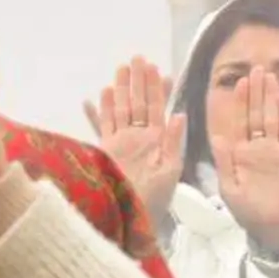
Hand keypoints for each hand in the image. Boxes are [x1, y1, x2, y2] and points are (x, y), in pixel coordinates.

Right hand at [85, 57, 184, 216]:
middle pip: (139, 103)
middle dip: (139, 81)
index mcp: (159, 141)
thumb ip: (174, 142)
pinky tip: (99, 95)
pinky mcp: (106, 151)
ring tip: (121, 68)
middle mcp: (140, 139)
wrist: (132, 219)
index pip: (159, 109)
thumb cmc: (154, 200)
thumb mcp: (171, 171)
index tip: (160, 69)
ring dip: (121, 89)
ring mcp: (122, 143)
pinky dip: (100, 111)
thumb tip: (179, 114)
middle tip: (139, 58)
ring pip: (122, 110)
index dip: (160, 89)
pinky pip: (103, 125)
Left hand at [212, 66, 278, 256]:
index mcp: (236, 154)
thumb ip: (224, 162)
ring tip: (269, 76)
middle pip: (254, 114)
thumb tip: (216, 137)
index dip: (237, 102)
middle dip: (254, 92)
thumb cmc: (248, 212)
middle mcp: (254, 148)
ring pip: (271, 118)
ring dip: (269, 98)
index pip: (235, 122)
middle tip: (256, 68)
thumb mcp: (230, 189)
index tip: (237, 82)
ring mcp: (273, 151)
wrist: (275, 228)